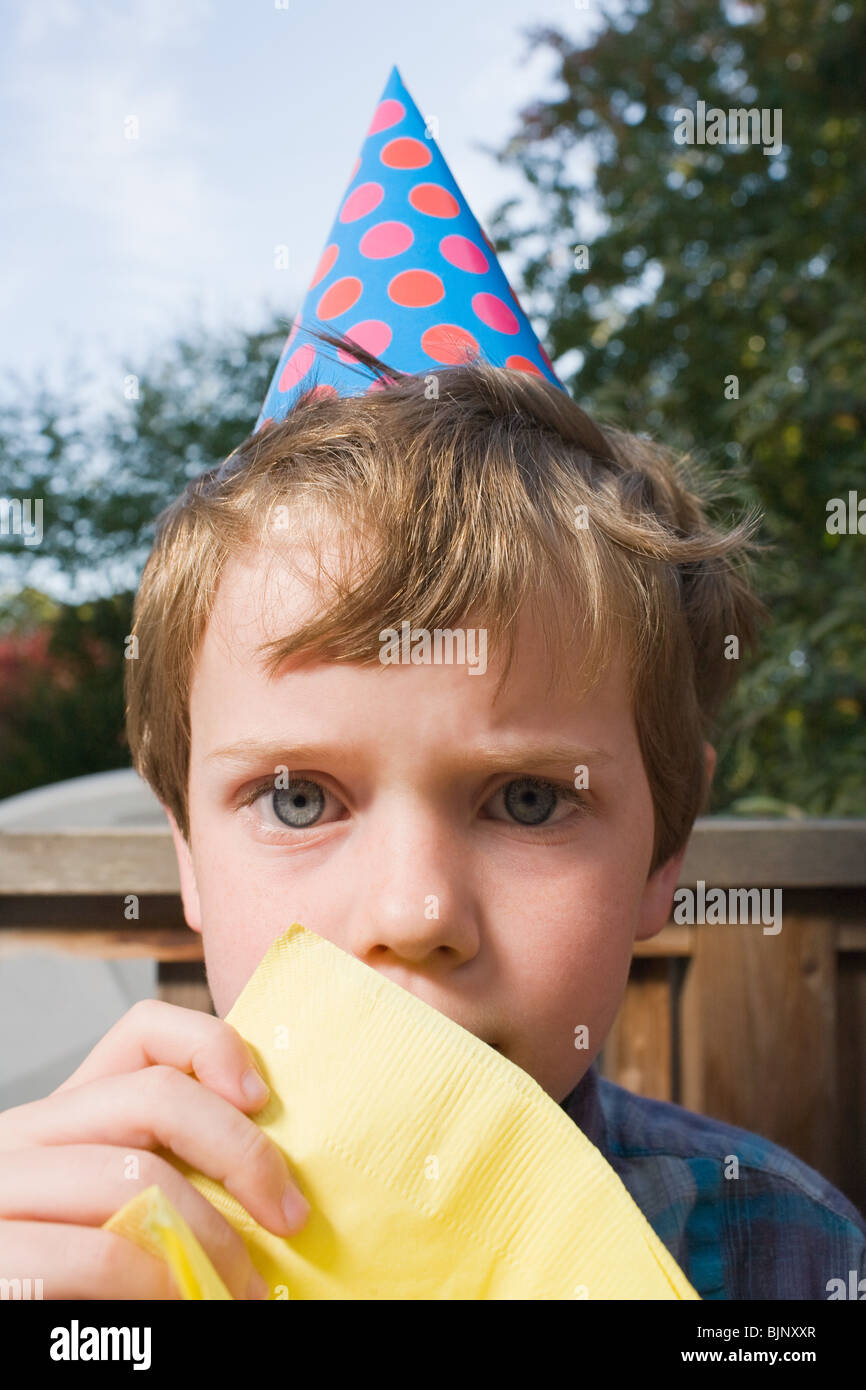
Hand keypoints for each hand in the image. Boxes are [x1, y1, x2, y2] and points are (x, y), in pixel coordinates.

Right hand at [0, 998, 309, 1298]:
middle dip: (240, 1153)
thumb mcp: (130, 1210)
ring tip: (244, 1286)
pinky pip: (100, 1254)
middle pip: (155, 1096)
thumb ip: (176, 1171)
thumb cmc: (86, 1282)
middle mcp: (24, 1136)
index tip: (263, 1100)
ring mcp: (2, 1191)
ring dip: (212, 1238)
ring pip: (133, 1177)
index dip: (212, 1046)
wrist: (13, 1344)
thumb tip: (277, 1171)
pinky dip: (161, 1281)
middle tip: (289, 1215)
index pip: (143, 1031)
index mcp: (66, 1116)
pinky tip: (185, 1301)